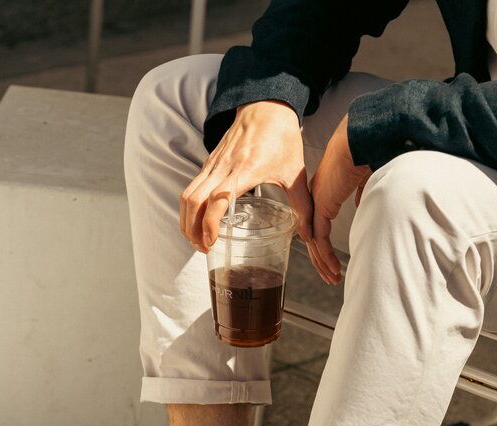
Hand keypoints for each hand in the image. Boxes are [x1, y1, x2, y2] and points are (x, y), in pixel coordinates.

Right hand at [180, 101, 311, 252]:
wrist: (267, 106)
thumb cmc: (281, 137)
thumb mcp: (296, 172)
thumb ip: (303, 205)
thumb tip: (309, 234)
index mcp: (245, 170)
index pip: (217, 200)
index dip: (210, 224)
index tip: (211, 242)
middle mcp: (223, 167)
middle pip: (193, 201)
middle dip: (192, 230)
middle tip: (203, 248)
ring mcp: (212, 164)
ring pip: (187, 195)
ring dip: (187, 221)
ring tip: (197, 240)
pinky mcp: (209, 163)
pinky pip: (191, 188)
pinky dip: (189, 208)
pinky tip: (199, 222)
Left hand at [308, 113, 371, 283]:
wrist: (361, 138)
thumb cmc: (367, 150)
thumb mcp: (366, 176)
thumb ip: (362, 192)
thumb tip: (364, 204)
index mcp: (326, 190)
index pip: (319, 224)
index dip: (324, 244)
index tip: (332, 259)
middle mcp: (317, 198)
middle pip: (314, 236)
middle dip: (322, 260)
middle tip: (331, 276)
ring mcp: (316, 203)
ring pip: (314, 241)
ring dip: (323, 263)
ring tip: (333, 279)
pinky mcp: (321, 207)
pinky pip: (319, 238)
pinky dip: (325, 256)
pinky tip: (332, 268)